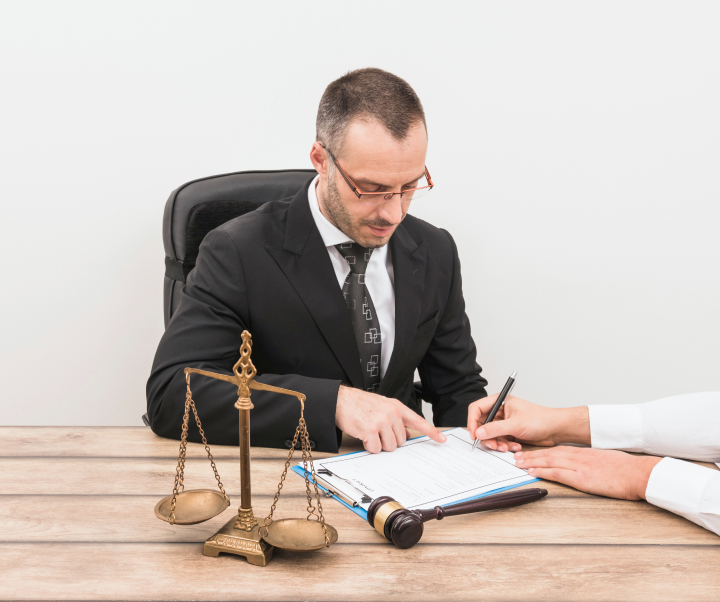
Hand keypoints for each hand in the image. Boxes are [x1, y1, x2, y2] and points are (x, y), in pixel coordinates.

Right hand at [335, 385, 446, 453]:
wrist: (341, 400)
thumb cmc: (360, 404)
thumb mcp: (382, 406)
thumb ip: (396, 418)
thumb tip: (407, 434)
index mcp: (396, 407)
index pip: (418, 420)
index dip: (431, 431)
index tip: (442, 439)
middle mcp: (391, 413)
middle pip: (401, 441)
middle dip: (389, 440)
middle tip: (377, 431)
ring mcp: (381, 421)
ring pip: (390, 447)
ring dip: (379, 445)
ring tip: (370, 432)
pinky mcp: (370, 430)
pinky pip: (376, 449)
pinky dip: (369, 447)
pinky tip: (363, 435)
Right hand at [467, 395, 590, 451]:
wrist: (555, 429)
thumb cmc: (541, 419)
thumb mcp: (516, 424)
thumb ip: (495, 429)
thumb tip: (479, 432)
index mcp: (499, 402)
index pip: (477, 408)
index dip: (472, 421)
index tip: (475, 434)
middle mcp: (499, 412)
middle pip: (481, 424)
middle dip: (486, 437)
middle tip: (493, 445)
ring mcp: (504, 423)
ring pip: (490, 435)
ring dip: (497, 443)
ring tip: (506, 447)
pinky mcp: (509, 432)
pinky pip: (499, 440)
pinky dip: (504, 445)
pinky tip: (515, 446)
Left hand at [515, 446, 662, 499]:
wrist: (638, 473)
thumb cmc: (627, 469)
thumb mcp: (607, 461)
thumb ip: (593, 463)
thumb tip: (588, 467)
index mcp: (584, 453)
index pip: (557, 450)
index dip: (541, 451)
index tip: (530, 452)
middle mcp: (578, 456)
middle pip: (549, 453)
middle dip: (531, 455)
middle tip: (516, 456)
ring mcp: (578, 466)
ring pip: (548, 461)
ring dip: (531, 462)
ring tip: (518, 463)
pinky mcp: (581, 478)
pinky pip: (556, 473)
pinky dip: (542, 472)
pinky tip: (532, 472)